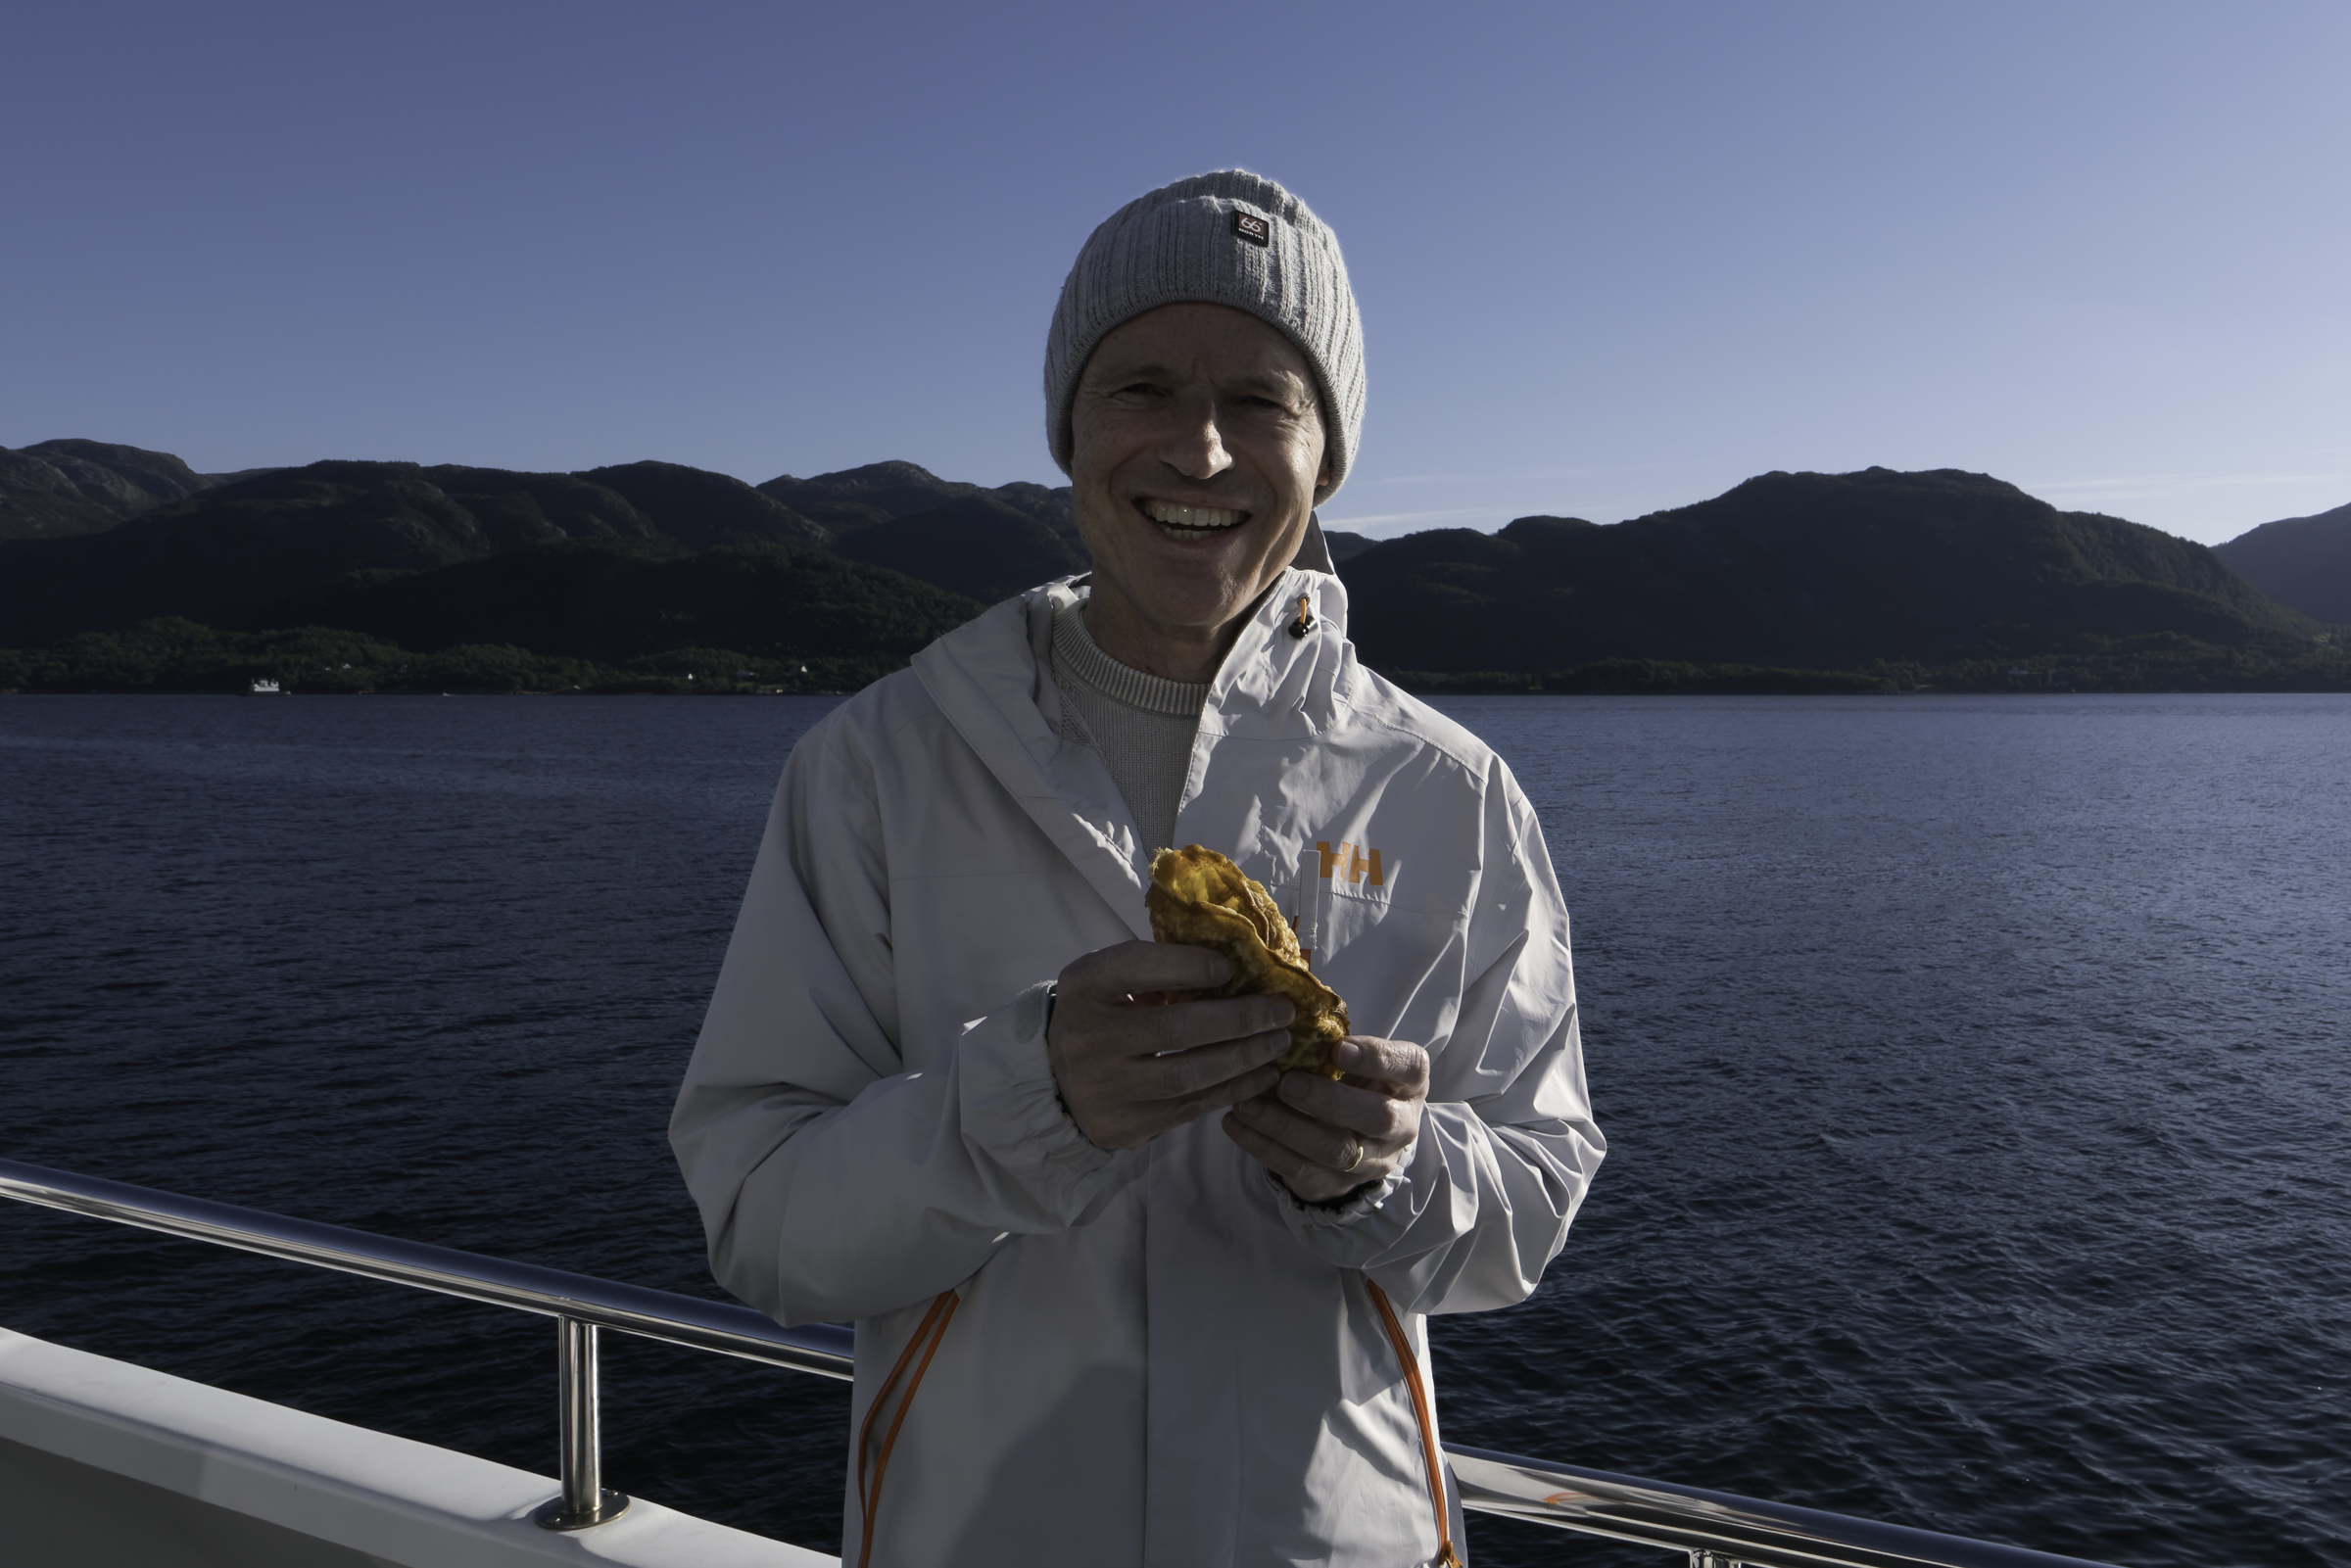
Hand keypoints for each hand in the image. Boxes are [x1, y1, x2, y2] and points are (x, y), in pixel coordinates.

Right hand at [1046, 941, 1295, 1150]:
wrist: (1055, 1081)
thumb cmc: (1101, 1015)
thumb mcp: (1109, 980)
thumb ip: (1156, 968)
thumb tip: (1237, 962)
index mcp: (1084, 987)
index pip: (1134, 968)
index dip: (1186, 966)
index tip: (1231, 966)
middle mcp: (1088, 1038)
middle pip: (1173, 1028)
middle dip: (1238, 1019)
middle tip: (1282, 1011)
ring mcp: (1105, 1087)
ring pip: (1187, 1075)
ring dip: (1244, 1058)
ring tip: (1279, 1042)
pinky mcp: (1123, 1124)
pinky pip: (1189, 1108)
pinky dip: (1233, 1090)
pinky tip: (1263, 1075)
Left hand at [1222, 1037, 1427, 1203]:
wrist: (1356, 1138)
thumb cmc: (1353, 1081)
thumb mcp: (1358, 1059)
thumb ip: (1336, 1042)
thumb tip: (1284, 1012)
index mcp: (1410, 1082)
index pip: (1407, 1067)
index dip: (1376, 1059)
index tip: (1338, 1048)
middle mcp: (1401, 1125)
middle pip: (1375, 1117)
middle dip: (1327, 1100)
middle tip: (1285, 1082)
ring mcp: (1371, 1161)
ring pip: (1333, 1150)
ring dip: (1285, 1125)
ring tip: (1247, 1103)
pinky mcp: (1335, 1184)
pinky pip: (1298, 1170)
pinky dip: (1262, 1145)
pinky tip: (1235, 1123)